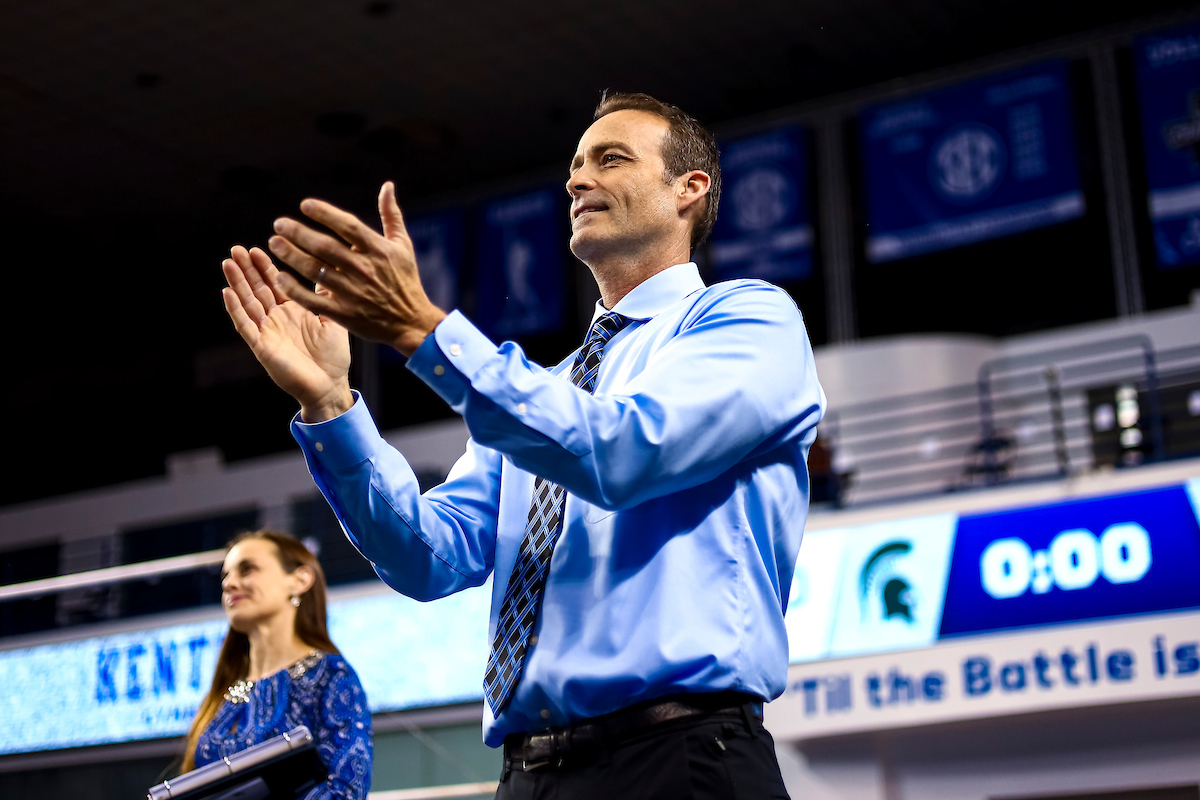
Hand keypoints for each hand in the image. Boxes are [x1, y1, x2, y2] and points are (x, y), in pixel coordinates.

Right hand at [221, 245, 353, 421]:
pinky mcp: (262, 347)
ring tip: (228, 263)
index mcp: (292, 310)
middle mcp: (276, 318)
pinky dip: (236, 309)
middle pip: (257, 289)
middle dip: (246, 269)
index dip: (264, 266)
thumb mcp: (332, 319)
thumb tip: (329, 269)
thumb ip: (324, 296)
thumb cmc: (334, 356)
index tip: (257, 247)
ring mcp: (267, 332)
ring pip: (247, 303)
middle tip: (236, 248)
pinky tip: (227, 292)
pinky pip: (245, 326)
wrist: (331, 385)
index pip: (275, 283)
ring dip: (237, 283)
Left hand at [267, 181, 446, 356]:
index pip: (348, 226)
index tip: (304, 205)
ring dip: (292, 256)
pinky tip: (280, 277)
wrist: (411, 322)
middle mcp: (364, 269)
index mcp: (378, 250)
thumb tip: (387, 186)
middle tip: (279, 224)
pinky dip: (295, 289)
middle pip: (325, 247)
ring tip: (274, 243)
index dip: (325, 213)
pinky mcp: (345, 314)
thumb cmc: (405, 281)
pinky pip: (314, 300)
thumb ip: (391, 215)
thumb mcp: (402, 246)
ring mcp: (353, 293)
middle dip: (299, 233)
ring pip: (316, 270)